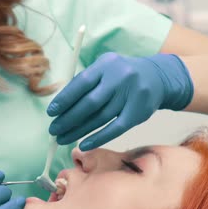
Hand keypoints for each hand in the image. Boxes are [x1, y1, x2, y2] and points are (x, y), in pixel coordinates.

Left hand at [47, 52, 193, 150]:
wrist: (156, 77)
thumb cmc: (119, 75)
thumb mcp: (103, 69)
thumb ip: (83, 83)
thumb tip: (59, 106)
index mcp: (106, 64)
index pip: (81, 83)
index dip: (64, 99)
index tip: (51, 112)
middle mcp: (121, 77)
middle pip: (90, 103)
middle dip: (68, 119)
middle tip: (54, 130)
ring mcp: (132, 95)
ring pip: (100, 118)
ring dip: (79, 131)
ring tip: (62, 139)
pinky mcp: (139, 112)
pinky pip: (115, 129)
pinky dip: (98, 138)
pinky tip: (83, 144)